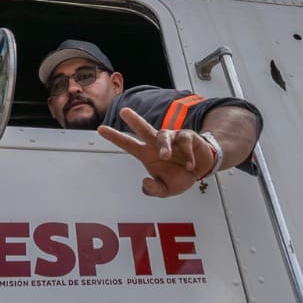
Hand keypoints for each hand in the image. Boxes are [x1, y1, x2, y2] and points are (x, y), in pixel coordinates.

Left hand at [97, 108, 217, 197]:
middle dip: (134, 120)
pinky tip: (189, 165)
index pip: (128, 144)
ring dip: (163, 146)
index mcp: (147, 154)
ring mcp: (172, 138)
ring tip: (165, 156)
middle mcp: (157, 143)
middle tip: (124, 112)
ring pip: (164, 135)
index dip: (115, 137)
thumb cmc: (180, 176)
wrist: (202, 170)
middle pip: (143, 128)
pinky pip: (185, 142)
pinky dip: (187, 155)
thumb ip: (154, 190)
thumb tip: (144, 183)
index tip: (101, 129)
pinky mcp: (188, 137)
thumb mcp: (166, 190)